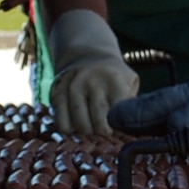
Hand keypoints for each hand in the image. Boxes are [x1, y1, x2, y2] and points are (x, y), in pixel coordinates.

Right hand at [46, 9, 139, 134]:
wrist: (88, 55)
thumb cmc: (115, 78)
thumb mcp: (129, 83)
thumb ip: (131, 104)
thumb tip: (131, 130)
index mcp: (114, 79)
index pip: (117, 115)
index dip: (120, 128)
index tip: (120, 129)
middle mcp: (91, 81)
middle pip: (98, 124)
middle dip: (104, 133)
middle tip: (107, 131)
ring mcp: (71, 87)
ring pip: (80, 126)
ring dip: (88, 134)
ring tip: (94, 128)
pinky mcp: (56, 93)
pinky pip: (61, 123)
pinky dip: (70, 131)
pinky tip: (77, 124)